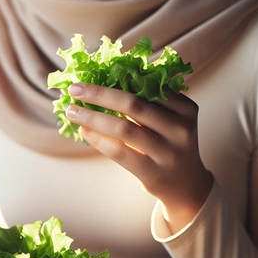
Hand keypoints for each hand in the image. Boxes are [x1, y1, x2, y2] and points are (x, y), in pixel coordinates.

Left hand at [66, 83, 212, 232]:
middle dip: (99, 94)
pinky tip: (84, 131)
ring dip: (92, 117)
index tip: (92, 74)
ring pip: (123, 128)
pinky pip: (119, 151)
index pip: (149, 86)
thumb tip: (103, 80)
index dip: (118, 77)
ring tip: (72, 111)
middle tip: (74, 89)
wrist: (184, 184)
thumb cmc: (167, 144)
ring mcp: (167, 152)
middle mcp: (179, 129)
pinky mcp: (152, 172)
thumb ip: (147, 102)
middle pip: (133, 104)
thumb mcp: (169, 120)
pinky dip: (98, 139)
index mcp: (185, 109)